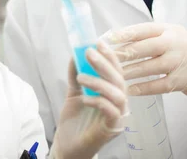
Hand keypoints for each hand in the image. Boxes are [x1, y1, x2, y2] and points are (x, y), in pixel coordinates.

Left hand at [53, 41, 126, 158]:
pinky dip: (98, 101)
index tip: (98, 42)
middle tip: (89, 53)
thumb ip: (76, 74)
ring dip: (98, 82)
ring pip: (117, 94)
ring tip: (80, 78)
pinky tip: (85, 98)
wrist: (68, 144)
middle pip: (119, 79)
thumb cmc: (75, 119)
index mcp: (112, 92)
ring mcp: (118, 116)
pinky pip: (111, 112)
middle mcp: (118, 103)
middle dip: (104, 64)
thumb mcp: (74, 92)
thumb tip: (76, 54)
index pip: (115, 70)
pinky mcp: (112, 129)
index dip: (109, 55)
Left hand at [109, 23, 186, 101]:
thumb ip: (145, 36)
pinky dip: (143, 88)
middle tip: (107, 58)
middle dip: (125, 52)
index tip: (108, 39)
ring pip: (151, 67)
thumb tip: (112, 37)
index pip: (145, 29)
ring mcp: (181, 62)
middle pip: (148, 47)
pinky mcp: (182, 81)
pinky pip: (159, 85)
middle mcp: (177, 43)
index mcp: (170, 29)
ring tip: (114, 74)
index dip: (125, 34)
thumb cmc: (176, 50)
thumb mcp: (166, 36)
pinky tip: (129, 89)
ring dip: (131, 71)